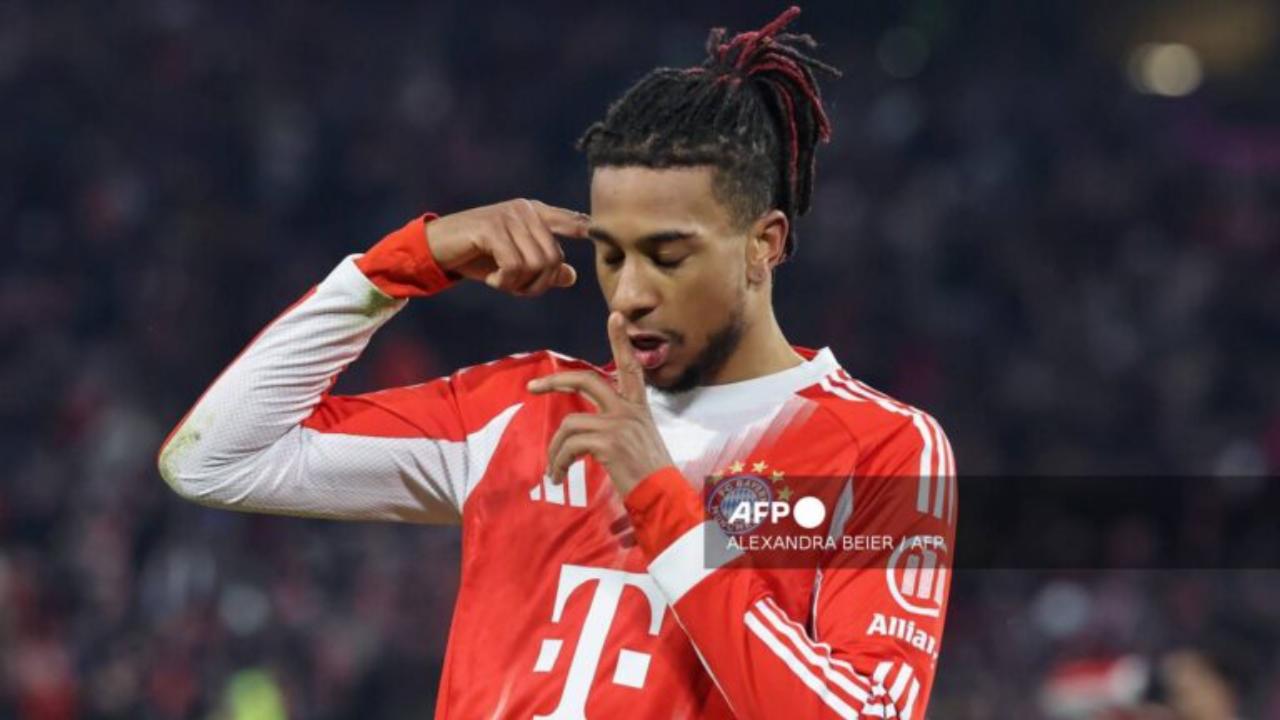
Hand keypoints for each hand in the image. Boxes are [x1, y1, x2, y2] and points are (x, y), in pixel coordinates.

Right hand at [426, 199, 589, 295]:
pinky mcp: (492, 228)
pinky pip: (514, 265)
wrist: (437, 248)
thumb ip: (542, 269)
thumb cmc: (478, 256)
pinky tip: (492, 280)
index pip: (570, 220)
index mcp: (535, 213)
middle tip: (516, 290)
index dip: (585, 227)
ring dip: (520, 285)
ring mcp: (509, 216)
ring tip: (501, 283)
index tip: (596, 231)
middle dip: (539, 285)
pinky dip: (505, 282)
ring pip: (537, 264)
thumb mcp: (513, 264)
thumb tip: (572, 276)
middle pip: (554, 258)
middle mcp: (525, 210)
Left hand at [527, 312, 674, 496]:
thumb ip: (618, 427)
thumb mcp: (640, 441)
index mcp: (639, 408)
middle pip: (587, 380)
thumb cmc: (650, 477)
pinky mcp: (609, 442)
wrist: (662, 497)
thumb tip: (585, 430)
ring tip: (554, 470)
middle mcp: (630, 410)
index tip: (615, 316)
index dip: (621, 341)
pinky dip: (559, 461)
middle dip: (556, 380)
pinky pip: (569, 445)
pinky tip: (559, 475)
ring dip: (555, 449)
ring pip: (570, 423)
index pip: (630, 367)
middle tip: (532, 386)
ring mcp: (619, 424)